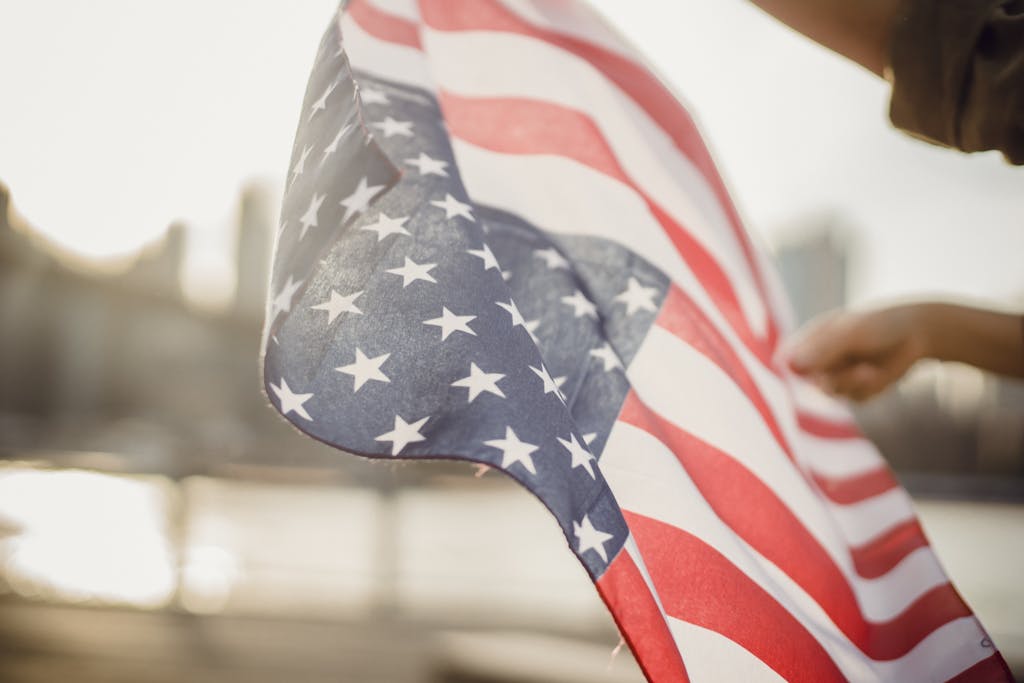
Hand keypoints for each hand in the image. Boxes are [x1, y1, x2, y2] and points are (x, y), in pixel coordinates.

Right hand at [786, 305, 929, 400]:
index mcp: (807, 342)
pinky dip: (868, 389)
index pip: (784, 362)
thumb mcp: (850, 333)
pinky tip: (877, 373)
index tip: (804, 379)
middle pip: (807, 384)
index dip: (787, 374)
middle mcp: (817, 362)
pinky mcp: (853, 392)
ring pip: (831, 393)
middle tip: (860, 370)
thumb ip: (822, 350)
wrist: (915, 334)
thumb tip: (791, 365)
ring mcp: (834, 378)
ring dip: (853, 383)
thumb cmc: (878, 324)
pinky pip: (853, 399)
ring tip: (871, 369)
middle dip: (834, 379)